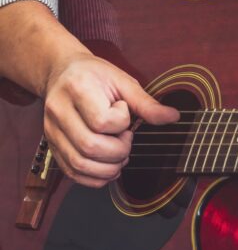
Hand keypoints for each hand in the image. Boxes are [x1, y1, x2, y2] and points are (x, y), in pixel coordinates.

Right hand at [43, 52, 178, 187]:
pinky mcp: (52, 146)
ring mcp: (52, 131)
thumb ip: (146, 103)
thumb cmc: (95, 76)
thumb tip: (173, 117)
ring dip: (108, 167)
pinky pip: (71, 173)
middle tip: (126, 139)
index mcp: (78, 89)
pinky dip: (95, 177)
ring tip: (120, 154)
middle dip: (119, 151)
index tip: (123, 111)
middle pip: (90, 147)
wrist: (63, 72)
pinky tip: (108, 165)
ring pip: (79, 164)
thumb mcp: (123, 82)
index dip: (122, 123)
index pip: (102, 121)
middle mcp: (59, 112)